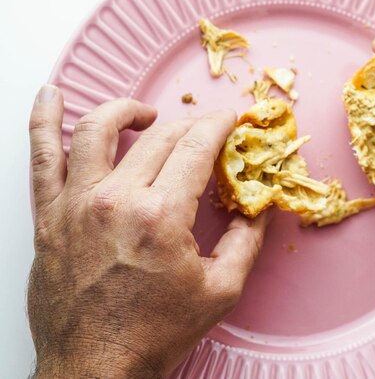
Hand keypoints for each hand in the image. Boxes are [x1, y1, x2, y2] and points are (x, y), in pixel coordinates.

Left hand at [28, 90, 267, 377]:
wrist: (95, 369)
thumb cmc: (154, 334)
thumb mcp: (220, 291)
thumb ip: (247, 241)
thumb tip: (261, 208)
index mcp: (161, 216)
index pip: (196, 147)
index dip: (218, 126)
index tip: (228, 121)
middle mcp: (116, 200)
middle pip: (159, 137)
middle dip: (189, 125)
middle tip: (203, 131)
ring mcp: (76, 204)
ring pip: (97, 130)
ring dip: (125, 110)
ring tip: (143, 112)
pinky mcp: (49, 217)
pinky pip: (41, 157)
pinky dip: (43, 120)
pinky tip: (51, 96)